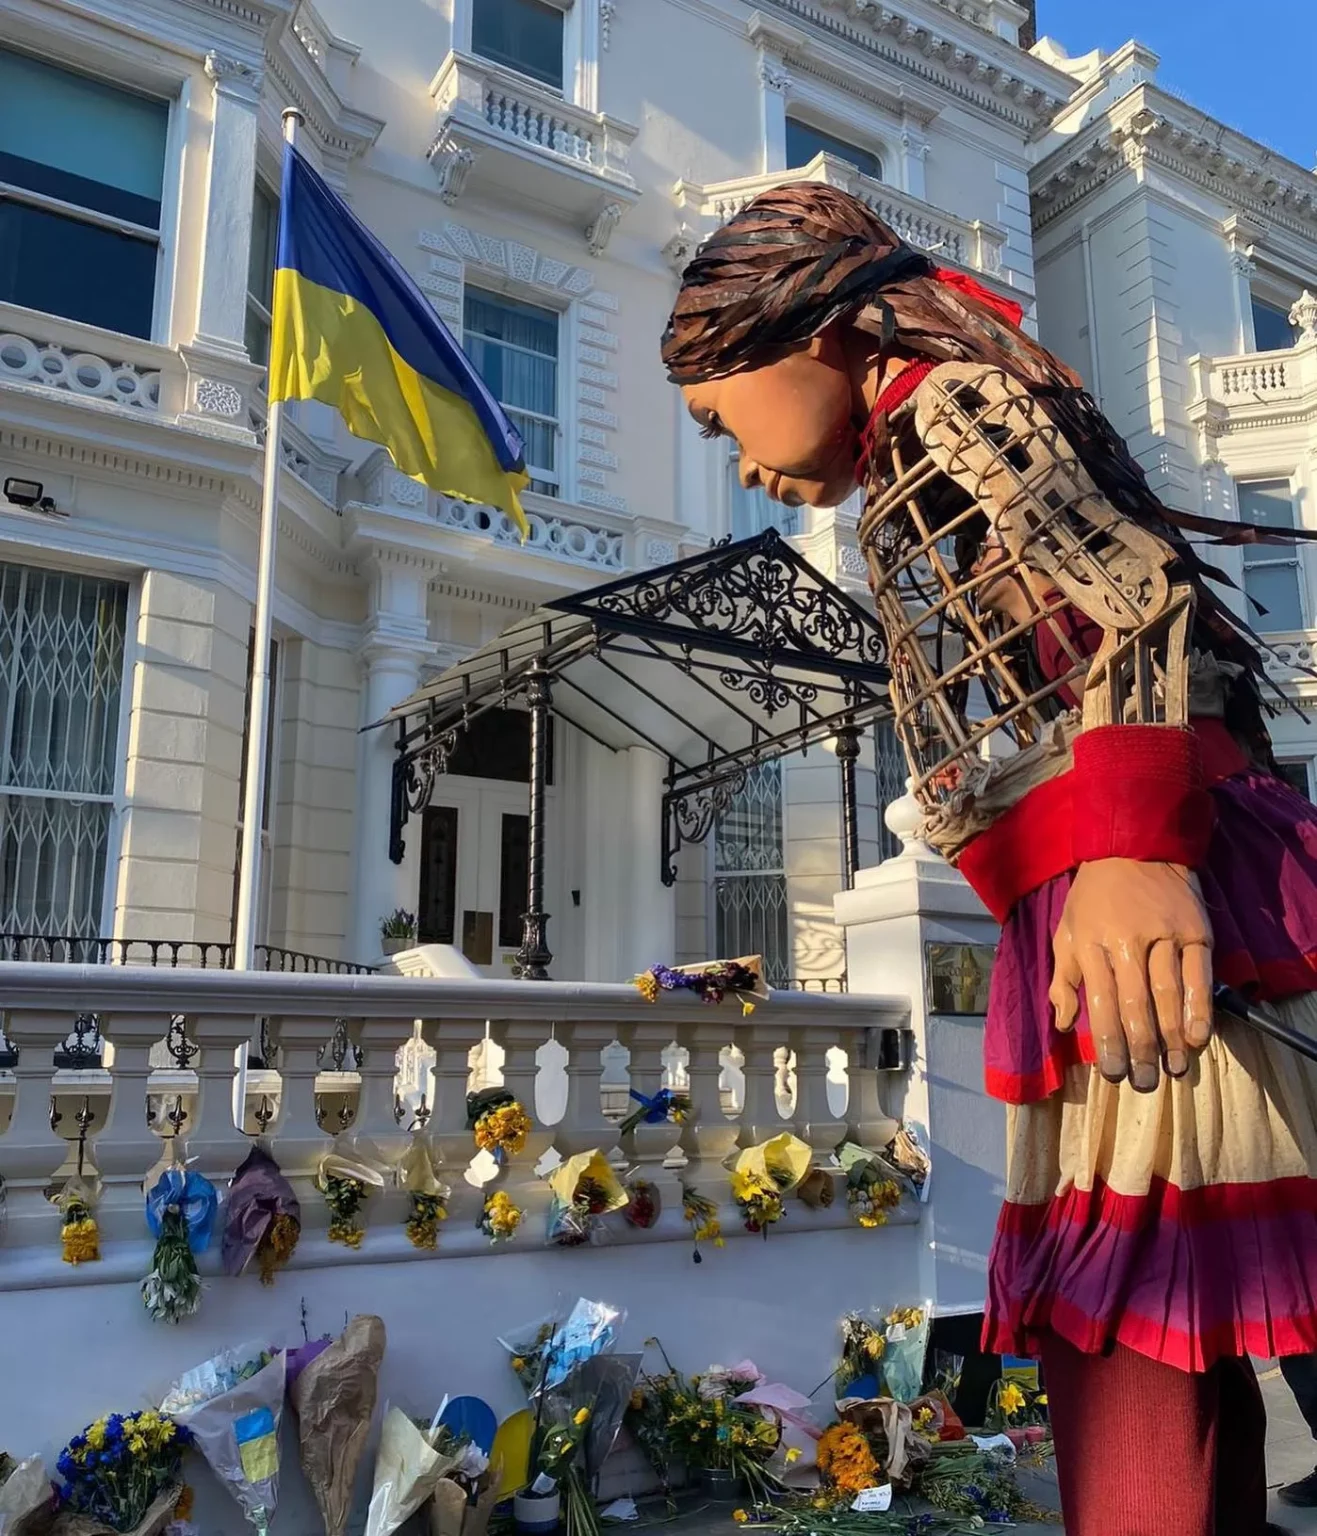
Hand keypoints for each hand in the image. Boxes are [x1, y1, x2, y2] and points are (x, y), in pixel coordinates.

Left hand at [1049, 859, 1213, 1091]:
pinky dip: (1199, 1007)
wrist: (1135, 845)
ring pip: (1168, 993)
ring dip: (1171, 1037)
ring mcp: (1163, 934)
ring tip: (1174, 1070)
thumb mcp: (1066, 930)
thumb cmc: (1094, 896)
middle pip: (1135, 1004)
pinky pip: (1198, 974)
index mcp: (1090, 943)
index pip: (1100, 1002)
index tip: (1113, 1073)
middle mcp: (1126, 941)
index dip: (1108, 1041)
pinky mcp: (1194, 930)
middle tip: (1144, 1083)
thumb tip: (1064, 1023)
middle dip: (1140, 1049)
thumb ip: (1064, 978)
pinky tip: (1197, 1036)